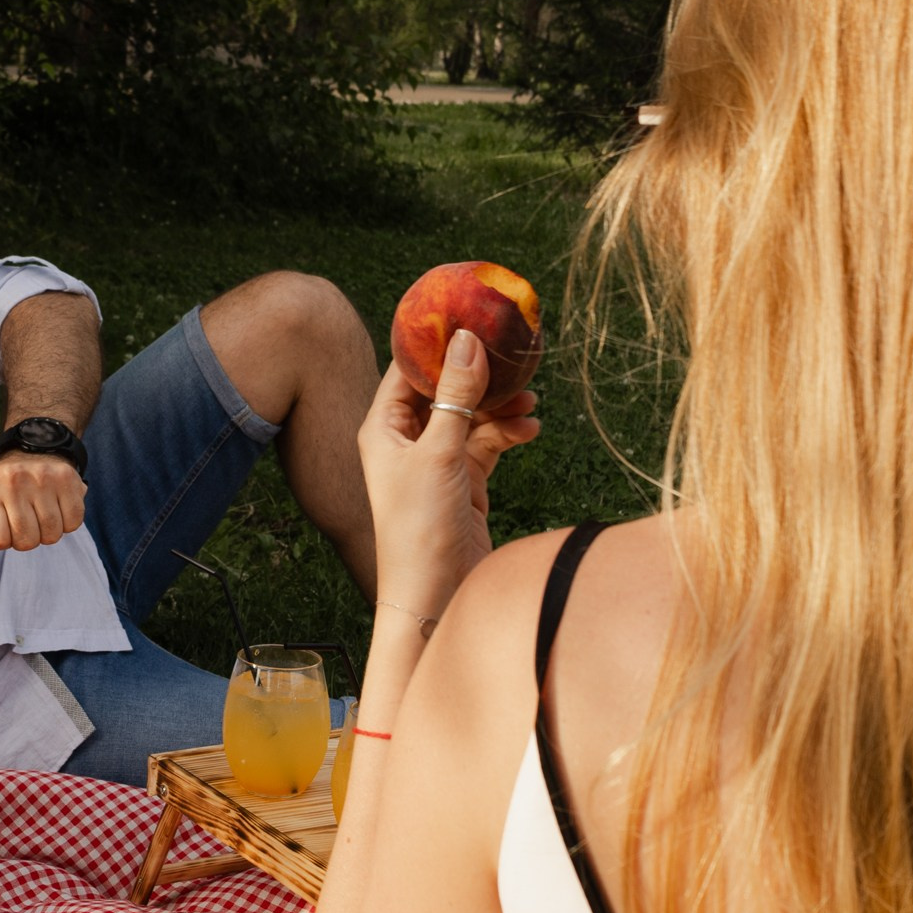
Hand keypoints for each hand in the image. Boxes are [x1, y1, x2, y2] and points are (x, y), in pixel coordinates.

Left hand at [0, 451, 85, 549]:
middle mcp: (14, 480)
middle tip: (21, 520)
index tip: (1, 524)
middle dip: (24, 538)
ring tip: (37, 514)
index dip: (1, 539)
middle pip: (27, 541)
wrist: (30, 451)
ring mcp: (43, 479)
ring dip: (46, 532)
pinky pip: (73, 522)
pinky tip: (55, 508)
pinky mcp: (68, 480)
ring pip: (51, 534)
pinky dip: (66, 522)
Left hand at [360, 332, 539, 622]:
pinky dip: (508, 433)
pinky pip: (488, 443)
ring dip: (499, 405)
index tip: (470, 315)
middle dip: (478, 373)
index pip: (406, 369)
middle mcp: (406, 441)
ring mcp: (436, 461)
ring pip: (471, 415)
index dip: (435, 342)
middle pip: (443, 389)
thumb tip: (465, 339)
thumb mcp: (439, 453)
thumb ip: (455, 395)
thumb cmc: (421, 527)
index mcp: (383, 428)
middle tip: (513, 354)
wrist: (436, 597)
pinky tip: (530, 428)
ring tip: (529, 399)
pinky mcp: (464, 482)